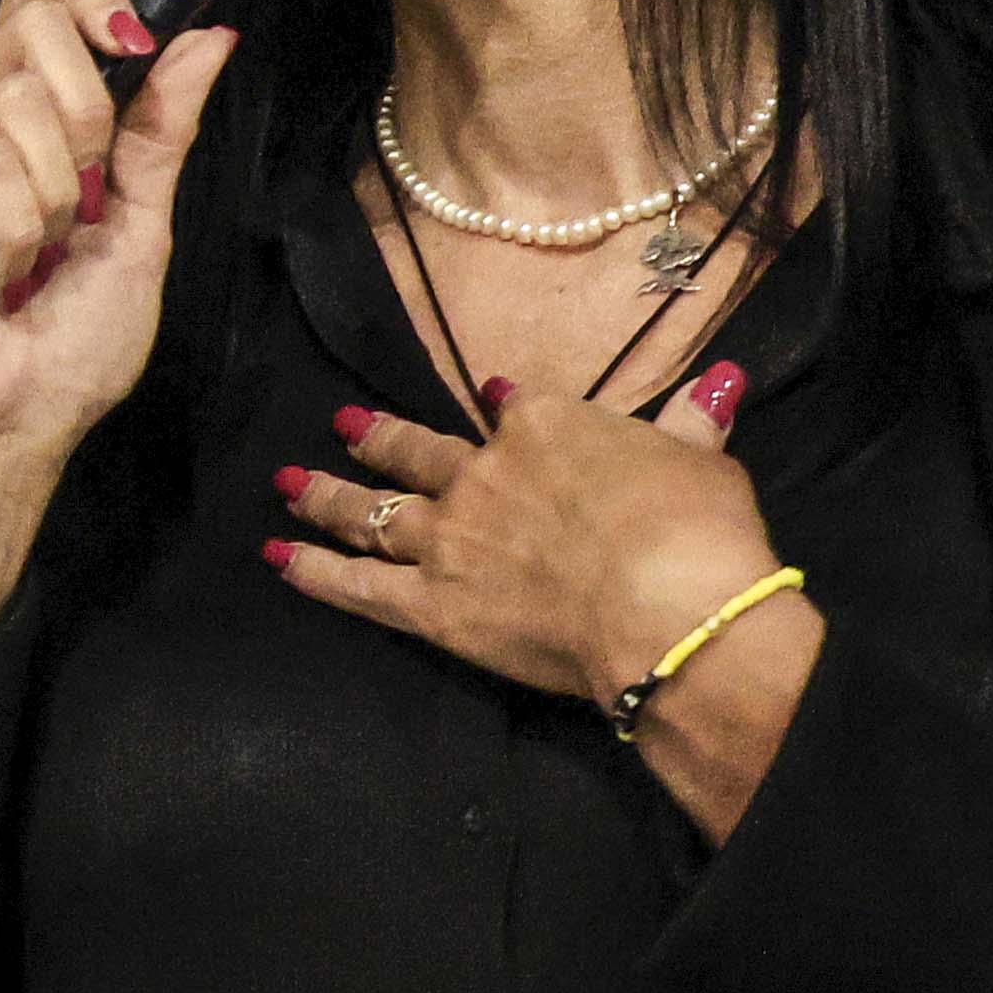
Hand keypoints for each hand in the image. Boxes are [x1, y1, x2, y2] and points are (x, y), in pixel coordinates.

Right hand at [0, 0, 237, 467]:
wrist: (18, 419)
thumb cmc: (70, 344)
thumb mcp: (144, 222)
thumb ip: (162, 126)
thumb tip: (205, 37)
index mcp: (28, 111)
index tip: (132, 45)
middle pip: (35, 20)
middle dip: (91, 117)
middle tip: (81, 200)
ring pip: (21, 102)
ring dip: (56, 199)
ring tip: (34, 253)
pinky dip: (13, 228)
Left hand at [271, 368, 786, 738]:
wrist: (671, 607)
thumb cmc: (700, 532)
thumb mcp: (705, 465)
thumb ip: (692, 427)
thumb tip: (715, 385)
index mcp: (548, 429)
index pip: (515, 411)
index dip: (502, 410)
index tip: (489, 403)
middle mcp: (482, 474)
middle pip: (418, 452)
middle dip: (377, 439)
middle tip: (342, 426)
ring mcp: (450, 538)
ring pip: (373, 512)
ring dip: (324, 494)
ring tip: (285, 481)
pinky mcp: (434, 606)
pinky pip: (360, 586)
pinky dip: (316, 570)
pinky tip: (277, 556)